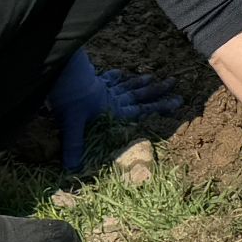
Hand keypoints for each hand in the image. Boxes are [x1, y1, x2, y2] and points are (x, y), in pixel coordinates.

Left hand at [48, 48, 180, 170]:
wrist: (63, 74)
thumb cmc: (70, 100)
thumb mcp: (72, 125)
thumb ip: (74, 146)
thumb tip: (72, 170)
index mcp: (114, 110)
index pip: (142, 110)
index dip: (160, 107)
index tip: (178, 101)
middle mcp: (113, 99)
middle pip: (139, 95)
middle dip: (157, 90)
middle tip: (173, 81)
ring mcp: (104, 88)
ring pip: (127, 85)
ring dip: (140, 82)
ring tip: (152, 77)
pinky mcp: (94, 80)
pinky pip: (108, 78)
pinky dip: (115, 76)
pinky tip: (121, 72)